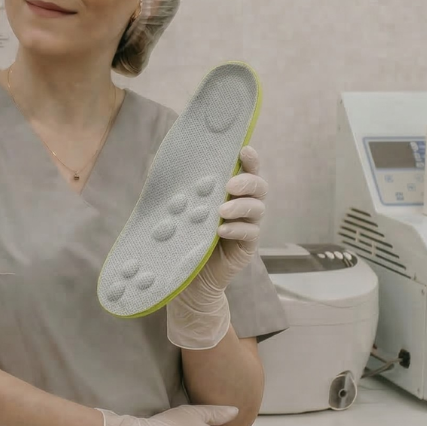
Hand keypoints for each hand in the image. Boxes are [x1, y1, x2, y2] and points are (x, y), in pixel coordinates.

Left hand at [192, 145, 267, 295]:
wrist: (186, 275)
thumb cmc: (182, 235)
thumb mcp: (180, 208)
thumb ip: (181, 187)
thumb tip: (167, 162)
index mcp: (229, 191)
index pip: (245, 170)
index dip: (249, 159)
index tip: (244, 150)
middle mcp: (243, 205)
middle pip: (259, 186)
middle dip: (247, 181)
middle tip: (230, 185)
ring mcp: (247, 225)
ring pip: (257, 208)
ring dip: (241, 206)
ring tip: (221, 210)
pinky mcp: (247, 246)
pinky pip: (251, 233)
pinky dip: (237, 229)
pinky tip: (221, 230)